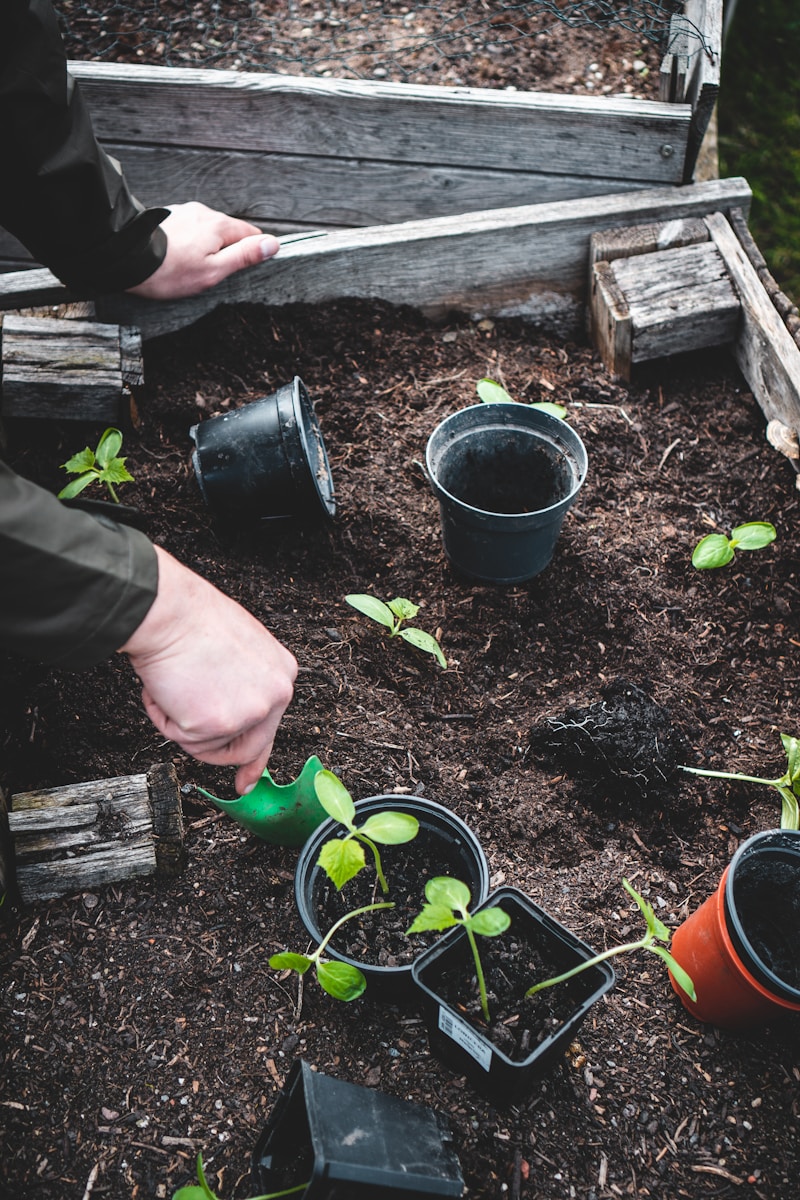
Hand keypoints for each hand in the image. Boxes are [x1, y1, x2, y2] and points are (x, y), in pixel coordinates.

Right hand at [119, 547, 296, 793]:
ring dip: (181, 724)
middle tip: (191, 734)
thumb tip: (232, 713)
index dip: (255, 760)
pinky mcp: (217, 724)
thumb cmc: (191, 620)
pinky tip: (165, 688)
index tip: (247, 781)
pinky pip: (182, 739)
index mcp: (282, 674)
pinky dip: (163, 718)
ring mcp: (249, 712)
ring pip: (208, 747)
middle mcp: (275, 695)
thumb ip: (242, 684)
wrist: (167, 611)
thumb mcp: (236, 650)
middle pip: (247, 749)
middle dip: (214, 749)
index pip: (272, 727)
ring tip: (174, 686)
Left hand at [128, 201, 279, 299]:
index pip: (251, 233)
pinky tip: (178, 258)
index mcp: (219, 225)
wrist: (128, 259)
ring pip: (207, 230)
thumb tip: (271, 244)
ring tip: (191, 267)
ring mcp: (184, 212)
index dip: (252, 251)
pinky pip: (189, 230)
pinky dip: (189, 243)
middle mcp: (202, 212)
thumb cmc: (170, 271)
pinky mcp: (169, 217)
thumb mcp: (214, 270)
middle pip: (228, 232)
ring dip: (206, 246)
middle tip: (212, 273)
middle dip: (226, 250)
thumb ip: (244, 256)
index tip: (243, 267)